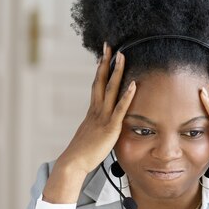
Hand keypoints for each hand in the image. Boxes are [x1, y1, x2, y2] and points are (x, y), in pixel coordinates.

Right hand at [57, 44, 135, 175]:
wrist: (73, 163)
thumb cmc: (82, 154)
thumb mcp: (91, 136)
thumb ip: (97, 128)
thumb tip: (101, 127)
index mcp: (92, 112)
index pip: (96, 86)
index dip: (100, 70)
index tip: (103, 56)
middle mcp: (96, 111)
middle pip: (100, 81)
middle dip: (105, 62)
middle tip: (109, 46)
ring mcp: (102, 118)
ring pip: (110, 90)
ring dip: (117, 72)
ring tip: (122, 55)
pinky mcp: (110, 128)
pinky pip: (119, 109)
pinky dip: (127, 96)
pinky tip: (134, 84)